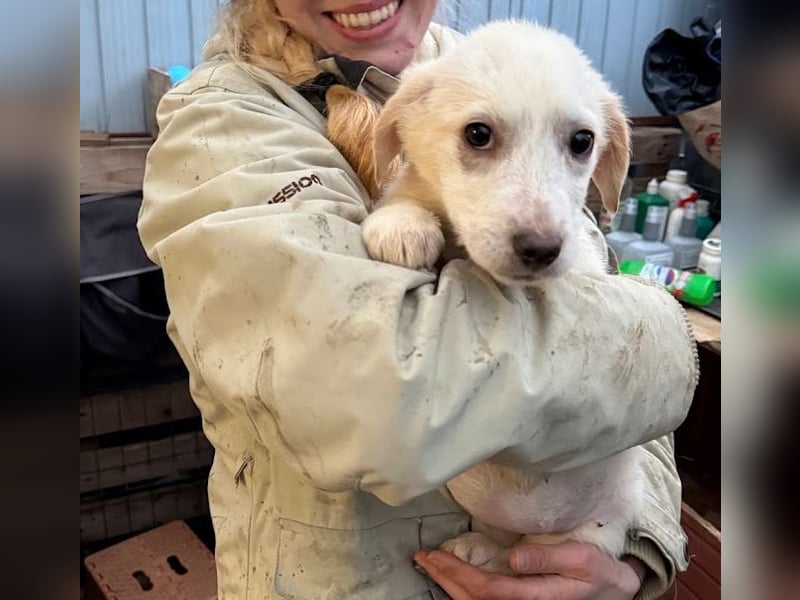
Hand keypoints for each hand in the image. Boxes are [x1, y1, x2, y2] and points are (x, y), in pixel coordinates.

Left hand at [414, 541, 641, 599]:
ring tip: (429, 566)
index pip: (486, 589)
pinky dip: (462, 591)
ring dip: (449, 586)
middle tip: (422, 558)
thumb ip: (547, 558)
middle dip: (444, 578)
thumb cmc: (598, 572)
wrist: (614, 591)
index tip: (435, 555)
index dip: (457, 574)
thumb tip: (514, 558)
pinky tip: (452, 578)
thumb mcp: (581, 559)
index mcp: (535, 597)